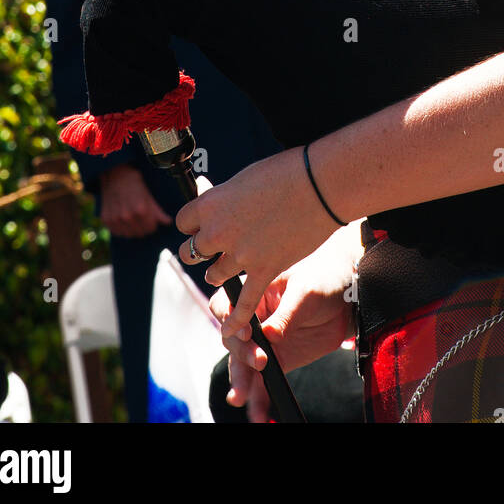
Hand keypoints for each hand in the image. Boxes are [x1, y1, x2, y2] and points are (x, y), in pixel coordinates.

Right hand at [99, 165, 171, 236]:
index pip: (151, 228)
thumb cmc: (134, 183)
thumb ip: (158, 211)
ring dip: (133, 230)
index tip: (152, 221)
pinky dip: (122, 229)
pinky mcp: (106, 220)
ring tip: (134, 219)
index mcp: (140, 210)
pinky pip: (117, 232)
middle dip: (144, 228)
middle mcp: (127, 217)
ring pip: (129, 235)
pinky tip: (124, 220)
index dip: (153, 225)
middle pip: (140, 233)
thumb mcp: (148, 195)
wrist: (114, 175)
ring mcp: (115, 219)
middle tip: (143, 219)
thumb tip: (168, 222)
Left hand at [176, 148, 341, 333]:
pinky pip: (244, 303)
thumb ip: (226, 199)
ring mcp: (240, 254)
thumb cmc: (286, 173)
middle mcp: (219, 231)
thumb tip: (218, 205)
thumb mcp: (245, 179)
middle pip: (193, 251)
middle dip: (202, 250)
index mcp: (211, 204)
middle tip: (213, 247)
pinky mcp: (263, 271)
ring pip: (214, 274)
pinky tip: (230, 330)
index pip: (184, 221)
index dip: (193, 223)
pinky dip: (236, 319)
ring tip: (228, 267)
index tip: (202, 222)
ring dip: (219, 271)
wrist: (319, 186)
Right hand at [209, 230, 359, 422]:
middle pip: (233, 338)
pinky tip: (258, 415)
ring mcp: (264, 341)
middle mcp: (254, 318)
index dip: (229, 319)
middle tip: (260, 361)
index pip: (227, 305)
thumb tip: (268, 334)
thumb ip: (286, 313)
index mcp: (254, 292)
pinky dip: (259, 398)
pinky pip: (262, 381)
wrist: (348, 300)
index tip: (246, 333)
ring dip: (241, 381)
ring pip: (243, 363)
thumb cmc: (323, 281)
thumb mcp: (305, 291)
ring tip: (240, 398)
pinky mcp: (278, 360)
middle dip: (242, 353)